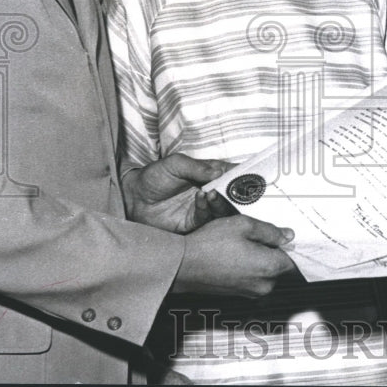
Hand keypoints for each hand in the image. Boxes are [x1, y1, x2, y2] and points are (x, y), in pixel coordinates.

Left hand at [121, 153, 235, 232]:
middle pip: (232, 194)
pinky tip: (201, 198)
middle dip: (237, 192)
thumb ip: (198, 167)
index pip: (231, 174)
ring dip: (221, 200)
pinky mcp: (193, 223)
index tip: (253, 175)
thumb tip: (219, 171)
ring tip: (212, 192)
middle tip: (237, 188)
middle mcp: (210, 192)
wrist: (133, 197)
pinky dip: (207, 207)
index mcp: (209, 175)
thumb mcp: (176, 163)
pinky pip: (207, 218)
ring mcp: (203, 209)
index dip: (243, 174)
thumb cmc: (154, 176)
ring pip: (223, 208)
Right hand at [173, 215, 295, 296]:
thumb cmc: (211, 243)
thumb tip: (288, 235)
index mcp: (269, 268)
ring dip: (260, 259)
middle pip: (280, 266)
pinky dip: (248, 267)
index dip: (290, 246)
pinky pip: (252, 278)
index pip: (293, 259)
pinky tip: (234, 254)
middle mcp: (263, 285)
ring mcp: (249, 292)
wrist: (182, 265)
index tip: (286, 236)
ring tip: (243, 243)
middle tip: (259, 235)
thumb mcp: (244, 225)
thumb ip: (270, 231)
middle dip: (273, 251)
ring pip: (265, 272)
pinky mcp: (237, 294)